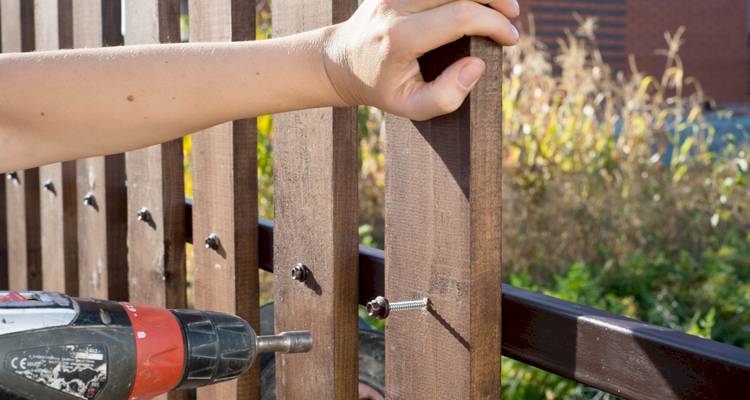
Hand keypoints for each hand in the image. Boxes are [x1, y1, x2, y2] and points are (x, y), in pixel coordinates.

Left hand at [323, 0, 519, 120]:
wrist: (339, 63)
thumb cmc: (380, 89)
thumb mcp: (410, 107)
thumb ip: (446, 96)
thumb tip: (478, 65)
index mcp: (400, 38)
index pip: (460, 17)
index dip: (493, 23)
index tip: (510, 39)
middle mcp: (395, 6)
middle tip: (512, 18)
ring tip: (501, 5)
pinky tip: (475, 1)